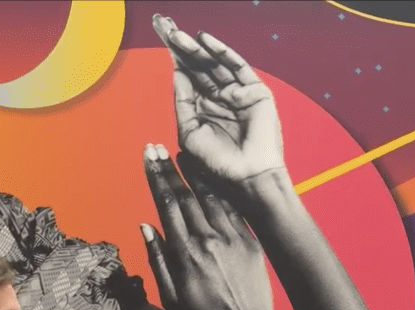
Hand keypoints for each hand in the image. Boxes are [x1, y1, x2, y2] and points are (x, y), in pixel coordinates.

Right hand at [141, 144, 275, 309]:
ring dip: (195, 173)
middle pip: (185, 194)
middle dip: (169, 169)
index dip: (156, 177)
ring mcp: (231, 238)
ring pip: (210, 196)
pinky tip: (211, 178)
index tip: (148, 157)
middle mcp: (207, 240)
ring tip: (182, 155)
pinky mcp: (250, 241)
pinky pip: (232, 209)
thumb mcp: (170, 296)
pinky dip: (219, 191)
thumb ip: (157, 259)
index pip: (166, 204)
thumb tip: (146, 226)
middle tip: (158, 148)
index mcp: (184, 253)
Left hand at [152, 14, 284, 181]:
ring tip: (176, 35)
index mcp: (204, 108)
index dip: (173, 57)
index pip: (187, 76)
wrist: (248, 178)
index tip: (158, 36)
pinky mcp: (255, 92)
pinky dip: (221, 51)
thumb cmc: (218, 163)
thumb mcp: (189, 132)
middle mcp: (220, 97)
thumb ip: (183, 101)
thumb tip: (177, 71)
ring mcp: (238, 94)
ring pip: (213, 64)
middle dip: (180, 47)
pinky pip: (237, 67)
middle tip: (163, 26)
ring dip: (194, 48)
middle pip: (198, 65)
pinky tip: (203, 40)